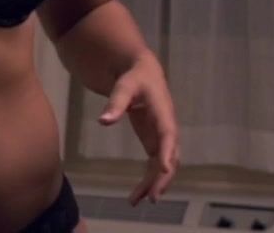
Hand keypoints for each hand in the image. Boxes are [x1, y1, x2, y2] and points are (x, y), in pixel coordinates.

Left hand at [98, 54, 179, 206]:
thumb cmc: (134, 77)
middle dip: (162, 177)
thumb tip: (103, 121)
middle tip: (152, 197)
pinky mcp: (154, 142)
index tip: (164, 169)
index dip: (167, 151)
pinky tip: (136, 196)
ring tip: (137, 201)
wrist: (143, 72)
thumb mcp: (124, 86)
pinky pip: (154, 165)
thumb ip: (115, 103)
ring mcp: (162, 137)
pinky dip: (148, 180)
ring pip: (163, 165)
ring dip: (153, 184)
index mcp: (163, 112)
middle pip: (170, 156)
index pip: (168, 134)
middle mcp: (167, 127)